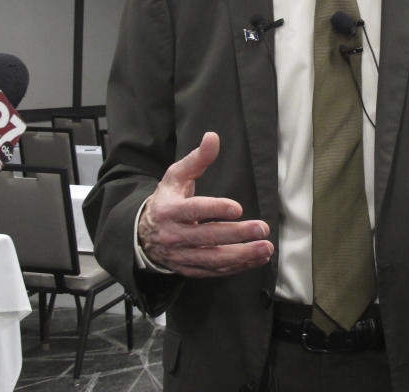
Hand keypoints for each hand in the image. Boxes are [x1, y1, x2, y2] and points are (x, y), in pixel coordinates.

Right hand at [137, 131, 273, 275]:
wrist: (143, 234)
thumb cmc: (167, 200)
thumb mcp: (176, 176)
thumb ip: (197, 158)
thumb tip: (213, 137)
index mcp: (169, 210)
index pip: (193, 210)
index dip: (215, 209)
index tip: (237, 208)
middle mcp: (173, 235)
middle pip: (207, 237)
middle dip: (237, 234)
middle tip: (261, 228)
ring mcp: (180, 255)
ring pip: (213, 259)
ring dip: (242, 255)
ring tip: (265, 248)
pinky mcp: (189, 269)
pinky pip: (214, 271)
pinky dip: (236, 267)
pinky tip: (256, 259)